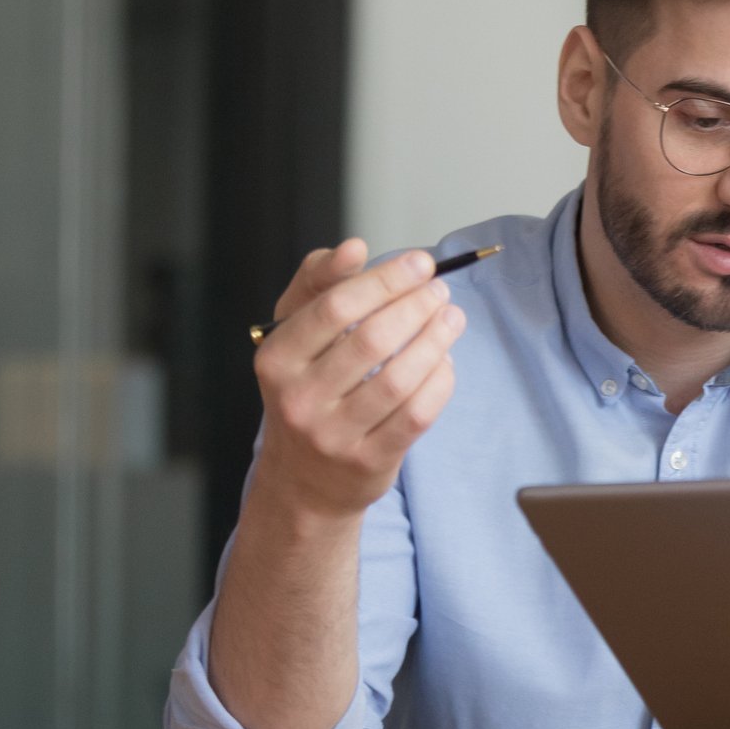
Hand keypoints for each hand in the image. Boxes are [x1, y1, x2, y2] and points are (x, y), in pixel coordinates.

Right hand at [251, 240, 465, 519]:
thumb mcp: (296, 334)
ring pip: (399, 379)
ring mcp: (333, 434)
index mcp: (277, 358)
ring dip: (436, 340)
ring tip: (453, 318)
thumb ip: (320, 283)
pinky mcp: (369, 461)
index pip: (335, 306)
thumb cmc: (307, 388)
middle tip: (441, 289)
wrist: (303, 480)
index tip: (421, 262)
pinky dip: (440, 381)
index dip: (385, 279)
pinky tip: (446, 361)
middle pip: (372, 339)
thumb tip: (353, 248)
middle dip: (416, 306)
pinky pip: (417, 414)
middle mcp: (298, 398)